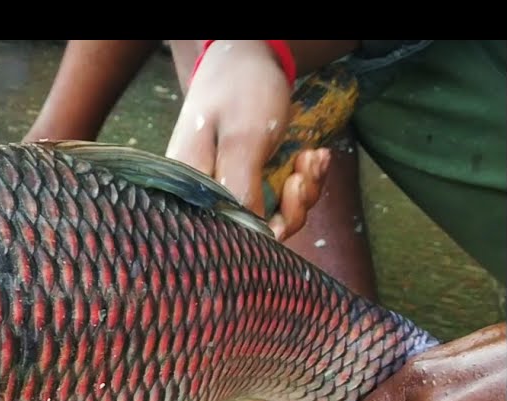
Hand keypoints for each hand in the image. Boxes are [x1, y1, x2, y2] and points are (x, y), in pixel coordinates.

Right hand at [166, 40, 329, 239]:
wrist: (244, 58)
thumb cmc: (237, 91)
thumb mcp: (243, 137)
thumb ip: (240, 187)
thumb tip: (248, 235)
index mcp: (192, 189)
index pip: (224, 234)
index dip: (262, 230)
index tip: (292, 190)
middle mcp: (207, 196)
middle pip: (251, 230)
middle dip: (291, 207)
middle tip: (305, 172)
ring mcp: (229, 188)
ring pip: (272, 215)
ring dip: (303, 191)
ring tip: (313, 157)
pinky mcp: (248, 180)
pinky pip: (280, 198)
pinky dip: (304, 180)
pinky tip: (313, 155)